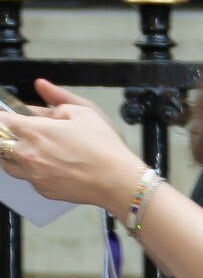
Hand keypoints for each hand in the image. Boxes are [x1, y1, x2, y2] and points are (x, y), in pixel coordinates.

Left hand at [0, 80, 146, 213]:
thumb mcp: (84, 110)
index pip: (2, 120)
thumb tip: (42, 86)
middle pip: (1, 144)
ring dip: (14, 154)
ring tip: (31, 150)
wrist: (117, 181)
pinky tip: (50, 165)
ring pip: (9, 164)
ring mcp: (34, 175)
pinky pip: (28, 179)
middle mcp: (28, 154)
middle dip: (7, 136)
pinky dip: (32, 171)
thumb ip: (57, 97)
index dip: (5, 116)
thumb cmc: (104, 148)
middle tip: (21, 133)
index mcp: (35, 130)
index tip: (9, 116)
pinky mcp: (44, 190)